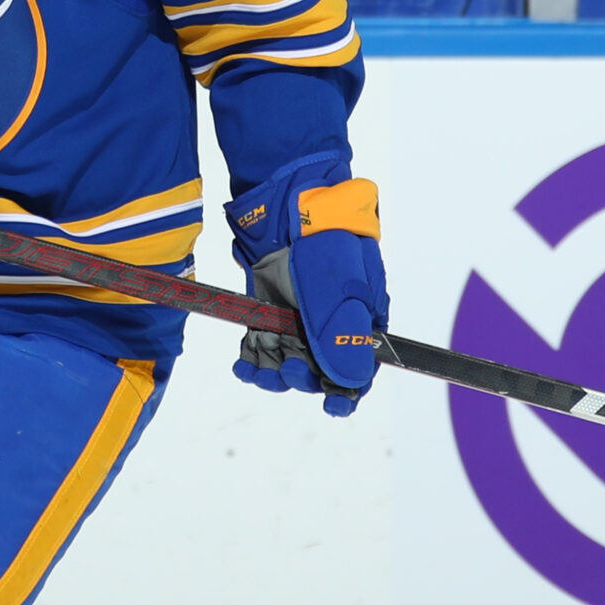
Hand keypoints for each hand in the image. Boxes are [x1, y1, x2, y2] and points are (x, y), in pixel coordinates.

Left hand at [226, 166, 387, 417]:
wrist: (288, 199)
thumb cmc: (326, 237)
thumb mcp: (339, 288)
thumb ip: (342, 335)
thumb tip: (350, 381)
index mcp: (363, 318)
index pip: (361, 368)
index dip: (348, 391)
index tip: (333, 405)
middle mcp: (332, 324)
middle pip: (321, 372)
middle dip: (305, 379)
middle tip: (290, 368)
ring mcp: (300, 319)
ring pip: (289, 365)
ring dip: (275, 375)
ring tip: (259, 371)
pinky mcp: (271, 312)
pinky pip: (263, 349)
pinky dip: (252, 361)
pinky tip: (242, 365)